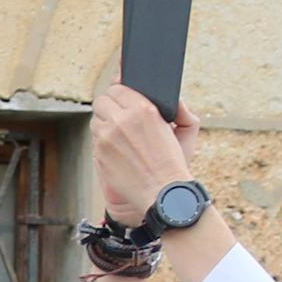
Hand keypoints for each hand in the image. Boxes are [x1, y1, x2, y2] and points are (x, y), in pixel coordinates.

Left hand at [88, 83, 204, 216]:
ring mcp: (106, 138)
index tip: (122, 98)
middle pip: (101, 101)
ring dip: (105, 124)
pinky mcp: (99, 154)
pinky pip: (95, 140)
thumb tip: (173, 100)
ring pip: (96, 120)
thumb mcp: (186, 130)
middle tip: (119, 115)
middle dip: (110, 107)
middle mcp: (121, 121)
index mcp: (143, 110)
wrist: (161, 193)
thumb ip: (180, 109)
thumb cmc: (174, 164)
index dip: (120, 93)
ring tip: (120, 135)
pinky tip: (118, 150)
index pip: (117, 88)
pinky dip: (103, 142)